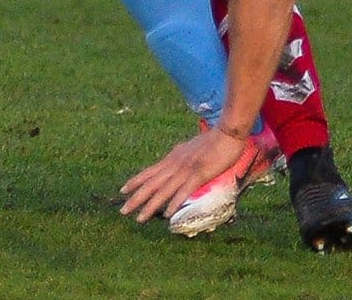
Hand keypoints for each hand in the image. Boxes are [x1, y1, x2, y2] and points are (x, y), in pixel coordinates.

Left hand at [119, 127, 245, 223]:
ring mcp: (186, 169)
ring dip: (151, 206)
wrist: (228, 132)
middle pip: (152, 183)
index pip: (150, 171)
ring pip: (164, 190)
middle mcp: (175, 164)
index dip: (136, 181)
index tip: (123, 190)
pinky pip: (184, 191)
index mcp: (173, 158)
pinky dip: (174, 203)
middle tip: (123, 211)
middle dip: (136, 198)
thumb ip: (183, 158)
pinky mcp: (199, 174)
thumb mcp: (192, 149)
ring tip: (139, 218)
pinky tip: (167, 215)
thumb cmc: (214, 140)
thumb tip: (176, 163)